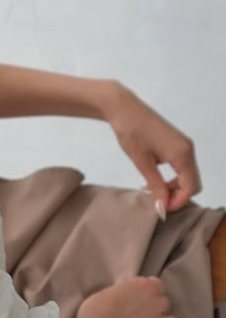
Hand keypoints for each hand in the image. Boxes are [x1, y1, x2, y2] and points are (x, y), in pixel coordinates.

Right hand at [70, 276, 178, 317]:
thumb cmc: (95, 310)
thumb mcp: (106, 293)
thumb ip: (122, 293)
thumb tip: (124, 298)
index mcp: (144, 287)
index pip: (156, 284)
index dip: (148, 290)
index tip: (139, 295)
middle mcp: (157, 303)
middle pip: (164, 303)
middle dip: (155, 307)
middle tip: (140, 313)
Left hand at [100, 81, 200, 214]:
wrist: (124, 109)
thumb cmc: (131, 133)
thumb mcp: (142, 162)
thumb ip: (155, 185)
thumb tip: (163, 207)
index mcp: (182, 154)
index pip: (191, 186)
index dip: (178, 201)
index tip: (160, 208)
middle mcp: (188, 149)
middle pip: (192, 182)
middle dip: (177, 195)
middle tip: (155, 201)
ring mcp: (183, 145)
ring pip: (187, 175)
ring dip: (172, 187)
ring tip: (151, 191)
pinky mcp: (175, 144)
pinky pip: (180, 166)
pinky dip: (171, 177)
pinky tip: (152, 180)